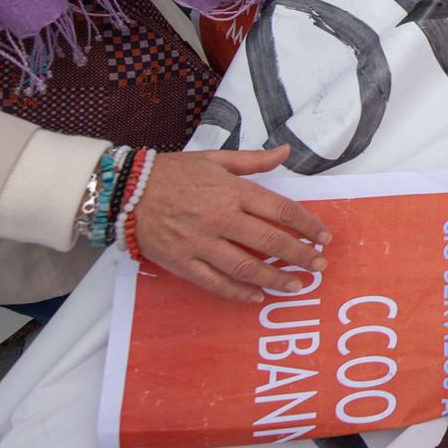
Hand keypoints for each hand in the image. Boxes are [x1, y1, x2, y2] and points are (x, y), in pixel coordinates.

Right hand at [133, 145, 333, 303]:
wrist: (124, 190)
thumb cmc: (172, 172)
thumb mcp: (215, 158)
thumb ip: (253, 160)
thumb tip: (285, 151)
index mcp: (232, 191)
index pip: (281, 210)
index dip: (308, 225)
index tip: (324, 237)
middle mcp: (220, 218)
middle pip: (270, 241)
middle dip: (300, 256)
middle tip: (320, 266)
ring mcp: (201, 243)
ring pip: (246, 267)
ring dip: (276, 279)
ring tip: (297, 286)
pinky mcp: (183, 263)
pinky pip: (215, 283)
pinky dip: (239, 293)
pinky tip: (258, 296)